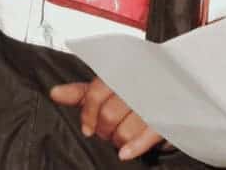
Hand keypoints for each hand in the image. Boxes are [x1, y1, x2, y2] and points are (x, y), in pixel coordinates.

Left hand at [49, 77, 164, 160]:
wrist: (171, 94)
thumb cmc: (133, 92)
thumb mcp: (106, 89)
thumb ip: (81, 92)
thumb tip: (54, 93)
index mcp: (121, 72)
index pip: (95, 93)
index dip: (88, 114)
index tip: (87, 127)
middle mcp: (137, 83)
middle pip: (109, 114)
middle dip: (104, 129)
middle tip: (107, 132)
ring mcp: (153, 101)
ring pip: (125, 129)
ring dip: (118, 139)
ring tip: (120, 138)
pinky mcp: (168, 118)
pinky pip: (148, 136)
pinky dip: (134, 147)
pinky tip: (124, 154)